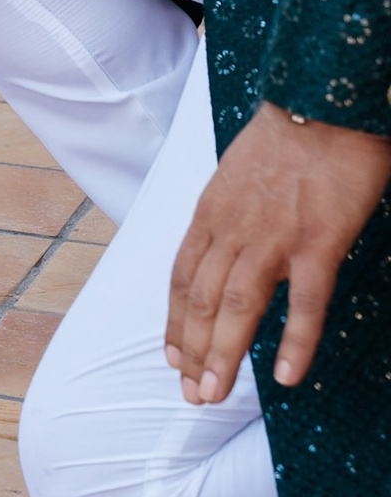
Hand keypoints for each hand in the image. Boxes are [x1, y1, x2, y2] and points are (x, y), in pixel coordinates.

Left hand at [165, 102, 390, 402]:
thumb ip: (231, 213)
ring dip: (223, 355)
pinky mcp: (318, 242)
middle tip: (192, 395)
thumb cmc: (288, 135)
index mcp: (212, 211)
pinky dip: (294, 342)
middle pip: (202, 301)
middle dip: (193, 352)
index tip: (172, 357)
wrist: (324, 101)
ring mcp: (274, 238)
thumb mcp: (238, 172)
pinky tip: (288, 376)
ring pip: (238, 308)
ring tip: (215, 395)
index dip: (176, 322)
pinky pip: (305, 303)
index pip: (183, 278)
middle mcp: (233, 228)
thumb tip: (230, 246)